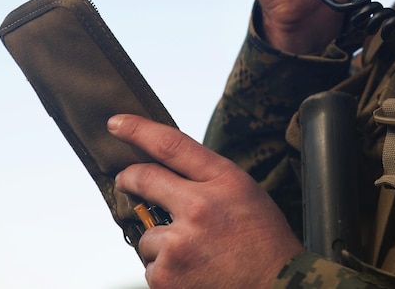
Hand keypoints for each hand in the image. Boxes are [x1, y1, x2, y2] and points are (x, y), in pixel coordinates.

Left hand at [111, 114, 303, 288]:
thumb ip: (209, 181)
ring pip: (147, 233)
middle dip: (129, 178)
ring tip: (195, 255)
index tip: (117, 123)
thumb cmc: (264, 242)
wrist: (277, 287)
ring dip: (161, 243)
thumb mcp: (246, 194)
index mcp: (224, 181)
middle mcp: (199, 206)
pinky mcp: (166, 274)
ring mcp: (179, 242)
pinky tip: (193, 273)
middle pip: (145, 179)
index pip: (172, 145)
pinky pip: (151, 265)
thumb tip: (169, 173)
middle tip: (125, 180)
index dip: (139, 130)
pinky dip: (166, 270)